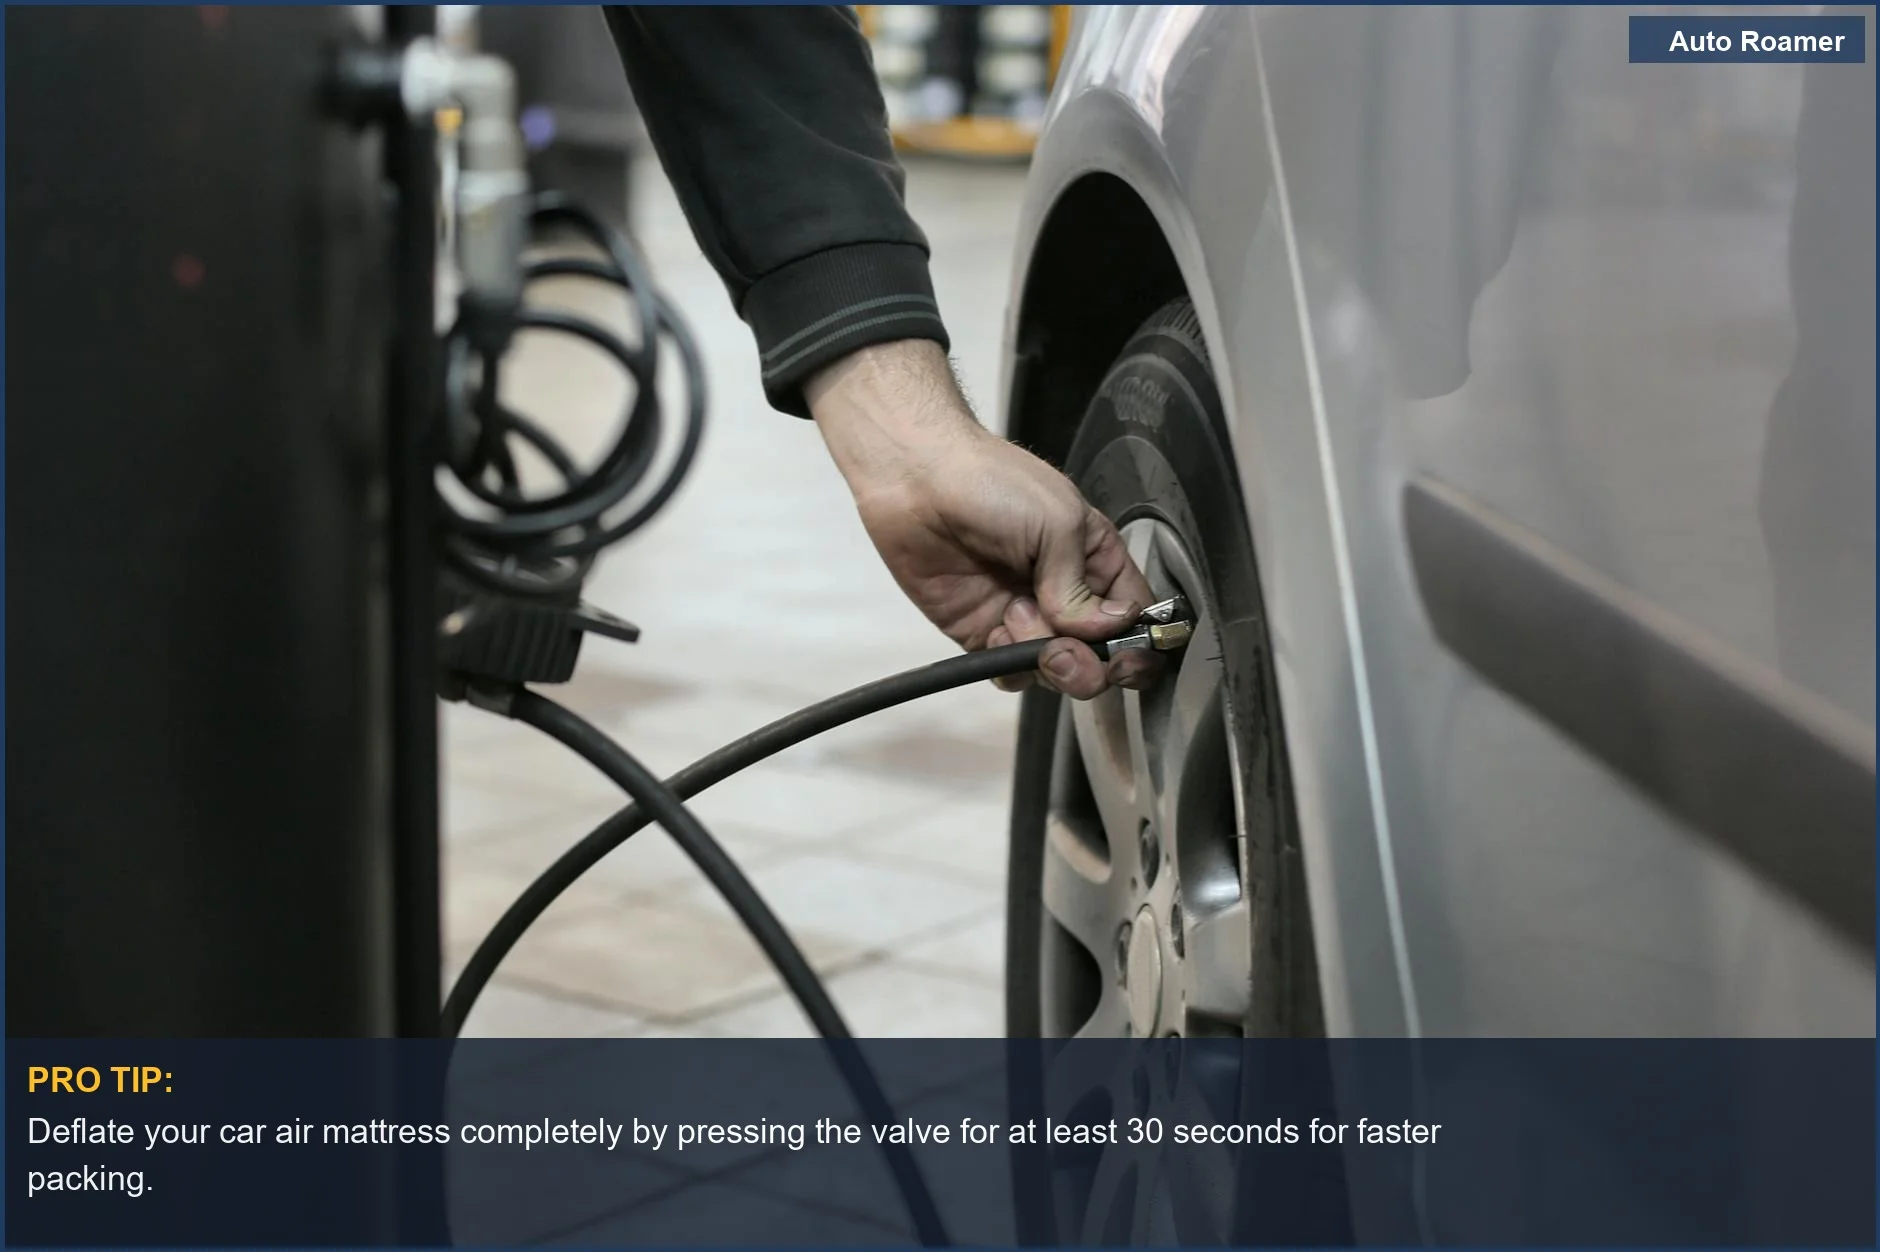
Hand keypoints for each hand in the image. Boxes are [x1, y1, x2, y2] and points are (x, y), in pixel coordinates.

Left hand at [806, 340, 1158, 698]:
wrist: (917, 481)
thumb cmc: (993, 484)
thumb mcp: (1057, 523)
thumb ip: (1081, 587)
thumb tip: (1104, 633)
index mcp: (1097, 561)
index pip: (1137, 619)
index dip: (1139, 645)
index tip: (1125, 654)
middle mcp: (1067, 595)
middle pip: (1102, 657)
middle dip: (1090, 665)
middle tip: (1064, 648)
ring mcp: (1026, 617)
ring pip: (1059, 671)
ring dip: (1046, 660)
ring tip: (1016, 616)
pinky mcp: (984, 634)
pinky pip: (1012, 674)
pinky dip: (1011, 665)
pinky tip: (996, 628)